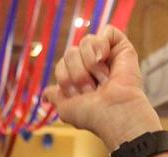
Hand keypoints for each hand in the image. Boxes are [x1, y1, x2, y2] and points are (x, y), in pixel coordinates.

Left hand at [44, 26, 159, 148]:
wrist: (114, 112)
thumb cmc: (93, 114)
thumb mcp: (66, 109)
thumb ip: (55, 97)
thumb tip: (46, 94)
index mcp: (79, 78)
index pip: (61, 65)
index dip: (65, 79)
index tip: (78, 96)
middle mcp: (92, 65)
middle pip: (70, 52)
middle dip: (78, 73)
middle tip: (92, 90)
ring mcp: (107, 55)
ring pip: (85, 42)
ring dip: (90, 64)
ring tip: (103, 81)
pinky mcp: (121, 48)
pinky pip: (106, 31)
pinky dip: (102, 45)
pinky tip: (105, 58)